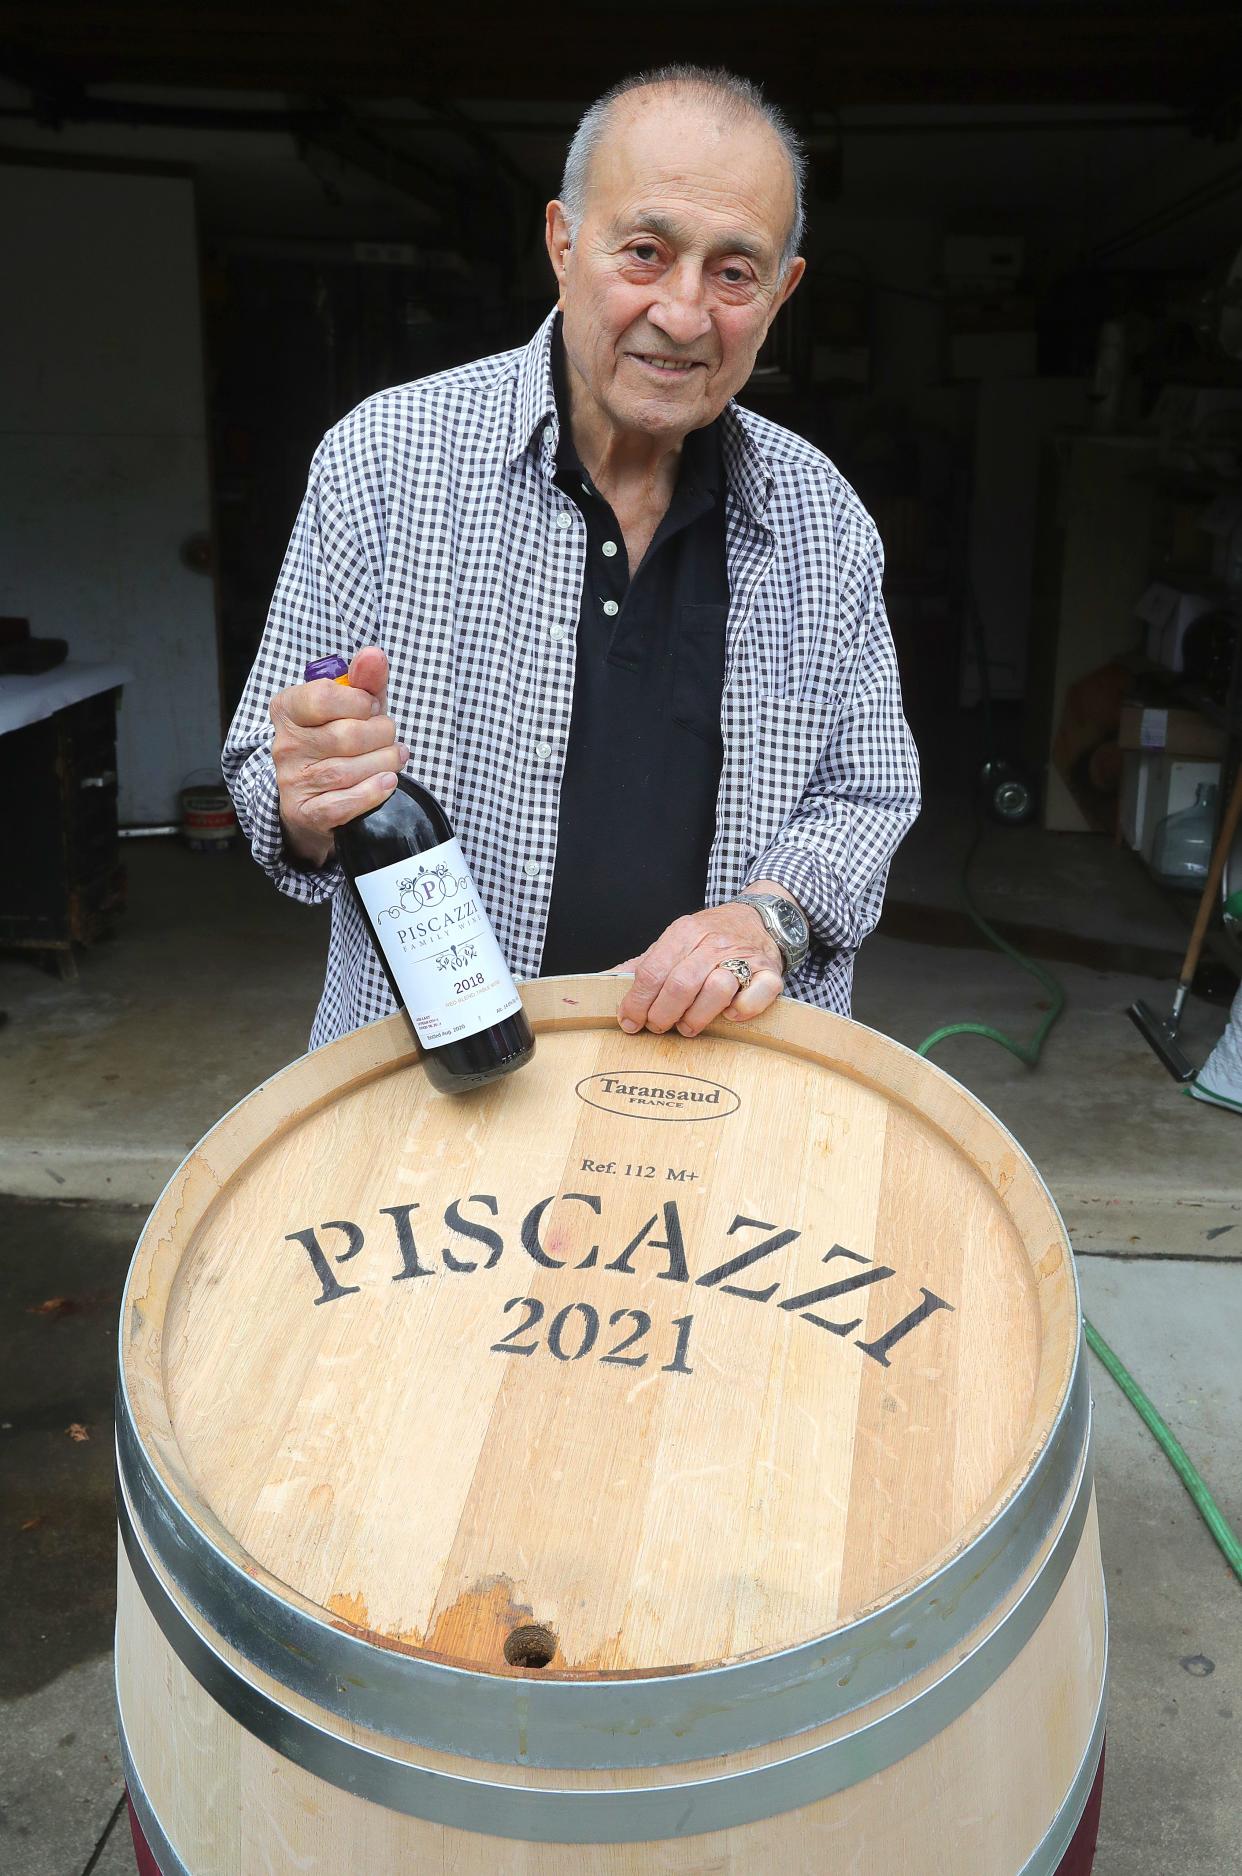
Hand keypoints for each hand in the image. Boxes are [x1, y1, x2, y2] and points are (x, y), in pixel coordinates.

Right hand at [270, 647, 407, 866]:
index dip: (359, 701)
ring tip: (395, 758)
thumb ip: (364, 681)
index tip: (372, 707)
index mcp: (288, 709)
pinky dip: (372, 792)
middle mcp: (284, 745)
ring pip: (348, 770)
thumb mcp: (352, 708)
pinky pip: (344, 802)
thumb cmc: (338, 744)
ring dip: (384, 763)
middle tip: (390, 737)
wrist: (316, 800)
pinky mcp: (305, 812)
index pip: (323, 696)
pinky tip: (388, 782)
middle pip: (345, 735)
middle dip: (381, 734)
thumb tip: (373, 655)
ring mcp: (292, 781)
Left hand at [613, 903, 784, 1037]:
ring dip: (697, 1016)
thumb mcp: (674, 942)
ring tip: (688, 1026)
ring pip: (716, 989)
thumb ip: (643, 964)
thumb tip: (602, 981)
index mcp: (684, 932)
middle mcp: (713, 942)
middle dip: (662, 1014)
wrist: (758, 918)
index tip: (629, 1021)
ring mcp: (743, 957)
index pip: (652, 970)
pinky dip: (743, 1009)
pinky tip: (731, 1014)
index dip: (636, 1002)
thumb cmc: (710, 938)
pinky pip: (758, 994)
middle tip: (657, 1027)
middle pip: (681, 984)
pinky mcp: (769, 972)